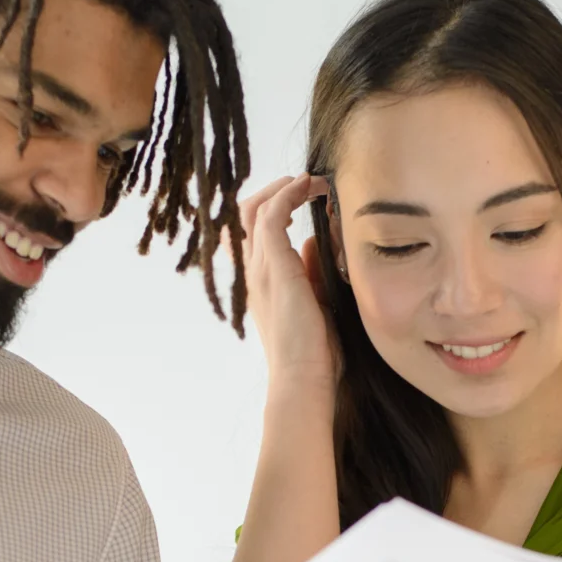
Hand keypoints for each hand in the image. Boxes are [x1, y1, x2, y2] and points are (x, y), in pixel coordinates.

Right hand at [236, 173, 339, 400]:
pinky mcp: (274, 267)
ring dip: (282, 188)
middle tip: (303, 183)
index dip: (270, 208)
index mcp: (262, 284)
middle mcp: (254, 273)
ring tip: (309, 181)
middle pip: (244, 216)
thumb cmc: (314, 355)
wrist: (303, 380)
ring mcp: (260, 270)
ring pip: (254, 209)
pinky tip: (307, 187)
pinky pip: (271, 216)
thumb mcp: (316, 304)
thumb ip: (312, 273)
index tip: (300, 197)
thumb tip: (315, 241)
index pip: (251, 235)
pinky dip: (287, 194)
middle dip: (272, 191)